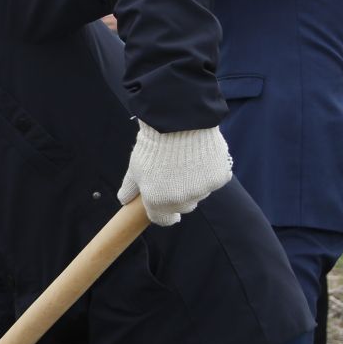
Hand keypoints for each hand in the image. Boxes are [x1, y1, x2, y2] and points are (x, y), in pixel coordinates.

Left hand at [118, 122, 232, 225]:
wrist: (177, 123)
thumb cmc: (152, 146)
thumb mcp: (134, 168)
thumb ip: (129, 188)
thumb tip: (124, 200)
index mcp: (157, 201)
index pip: (163, 220)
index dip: (165, 216)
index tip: (169, 213)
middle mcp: (181, 200)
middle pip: (183, 207)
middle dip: (179, 197)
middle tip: (176, 179)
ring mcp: (201, 190)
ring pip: (200, 193)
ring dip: (195, 184)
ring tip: (188, 163)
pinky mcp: (218, 178)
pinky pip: (215, 180)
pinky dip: (211, 172)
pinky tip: (203, 158)